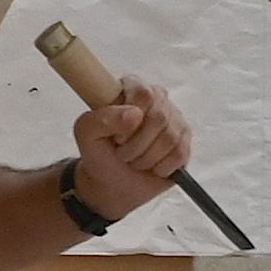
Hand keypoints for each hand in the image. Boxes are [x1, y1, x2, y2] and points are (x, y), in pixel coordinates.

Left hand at [69, 76, 191, 206]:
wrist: (112, 182)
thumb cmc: (99, 152)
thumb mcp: (85, 134)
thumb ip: (100, 119)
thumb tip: (135, 114)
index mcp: (131, 87)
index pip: (143, 93)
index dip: (129, 119)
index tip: (116, 137)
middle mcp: (157, 98)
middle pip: (158, 117)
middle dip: (136, 144)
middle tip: (122, 153)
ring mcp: (174, 119)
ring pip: (169, 138)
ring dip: (146, 158)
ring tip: (134, 160)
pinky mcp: (185, 140)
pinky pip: (179, 154)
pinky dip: (160, 168)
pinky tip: (151, 167)